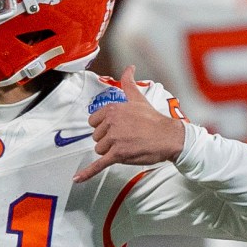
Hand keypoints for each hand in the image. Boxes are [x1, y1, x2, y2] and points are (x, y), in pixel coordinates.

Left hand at [75, 68, 186, 182]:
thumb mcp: (138, 98)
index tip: (116, 128)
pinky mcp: (118, 154)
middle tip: (126, 137)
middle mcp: (111, 123)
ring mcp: (114, 139)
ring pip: (100, 150)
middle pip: (97, 137)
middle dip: (108, 140)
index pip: (94, 122)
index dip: (104, 127)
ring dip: (110, 151)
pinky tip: (77, 179)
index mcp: (112, 109)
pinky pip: (99, 164)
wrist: (169, 136)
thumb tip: (129, 68)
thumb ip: (129, 83)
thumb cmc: (154, 119)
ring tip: (127, 146)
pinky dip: (88, 173)